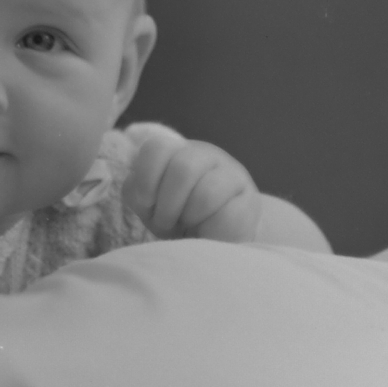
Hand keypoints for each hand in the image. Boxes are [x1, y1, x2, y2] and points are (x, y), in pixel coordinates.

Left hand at [123, 126, 263, 243]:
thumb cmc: (176, 218)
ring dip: (189, 218)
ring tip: (189, 225)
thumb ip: (137, 191)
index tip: (147, 204)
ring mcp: (232, 174)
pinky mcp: (250, 201)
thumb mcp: (149, 204)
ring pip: (206, 193)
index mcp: (177, 150)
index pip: (157, 148)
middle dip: (167, 205)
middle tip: (168, 221)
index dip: (146, 181)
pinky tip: (209, 232)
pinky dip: (210, 230)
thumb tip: (140, 191)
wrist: (214, 238)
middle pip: (182, 168)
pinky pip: (227, 216)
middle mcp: (206, 155)